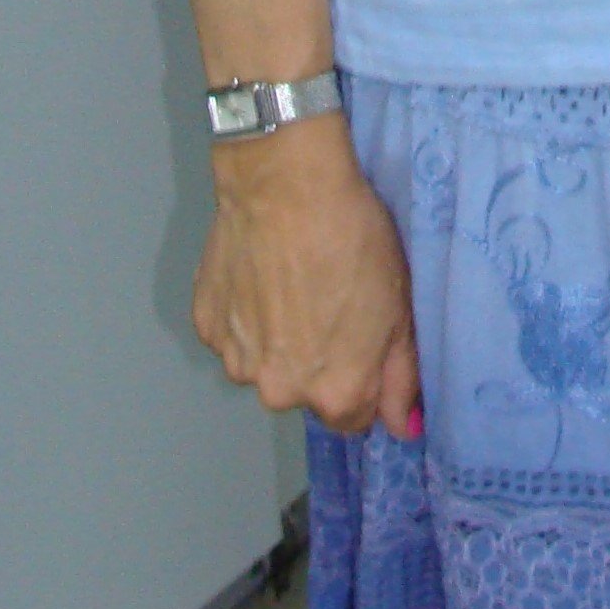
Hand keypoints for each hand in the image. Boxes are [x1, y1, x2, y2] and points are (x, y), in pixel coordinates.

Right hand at [192, 112, 421, 437]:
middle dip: (318, 360)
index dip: (364, 377)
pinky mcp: (206, 326)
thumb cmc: (350, 236)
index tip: (362, 337)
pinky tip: (262, 273)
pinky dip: (246, 313)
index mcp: (335, 392)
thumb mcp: (398, 304)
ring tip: (292, 282)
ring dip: (278, 338)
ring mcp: (236, 360)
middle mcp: (280, 391)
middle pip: (305, 391)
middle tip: (326, 300)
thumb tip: (402, 425)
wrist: (286, 183)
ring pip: (266, 364)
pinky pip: (233, 334)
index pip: (354, 417)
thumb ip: (401, 375)